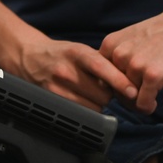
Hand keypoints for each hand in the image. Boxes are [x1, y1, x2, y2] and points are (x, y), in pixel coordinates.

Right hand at [15, 36, 137, 111]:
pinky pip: (81, 113)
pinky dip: (86, 109)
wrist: (29, 57)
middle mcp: (67, 70)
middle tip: (103, 88)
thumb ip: (103, 63)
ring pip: (93, 107)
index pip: (101, 68)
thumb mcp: (81, 50)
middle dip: (109, 94)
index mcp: (77, 52)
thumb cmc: (61, 54)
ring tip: (89, 93)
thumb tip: (130, 82)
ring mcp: (58, 87)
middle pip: (102, 94)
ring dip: (98, 104)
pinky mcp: (53, 100)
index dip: (119, 81)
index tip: (132, 91)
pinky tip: (80, 99)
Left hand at [99, 0, 162, 113]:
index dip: (113, 86)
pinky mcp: (153, 75)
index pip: (101, 76)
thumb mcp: (132, 39)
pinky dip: (148, 107)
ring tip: (151, 93)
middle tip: (140, 94)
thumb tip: (109, 85)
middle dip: (127, 96)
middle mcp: (118, 54)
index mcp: (110, 44)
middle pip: (114, 89)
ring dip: (139, 100)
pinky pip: (143, 103)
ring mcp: (135, 64)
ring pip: (128, 98)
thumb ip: (119, 57)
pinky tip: (155, 102)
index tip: (125, 88)